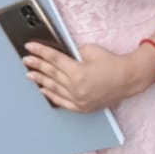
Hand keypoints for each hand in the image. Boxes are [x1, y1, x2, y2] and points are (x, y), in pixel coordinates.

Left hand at [23, 42, 140, 112]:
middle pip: (51, 73)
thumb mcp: (90, 50)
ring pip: (54, 88)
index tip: (30, 47)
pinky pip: (62, 101)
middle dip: (36, 65)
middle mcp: (76, 88)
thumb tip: (60, 56)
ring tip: (30, 74)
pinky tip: (43, 90)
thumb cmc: (112, 63)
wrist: (128, 79)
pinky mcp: (82, 106)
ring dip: (40, 80)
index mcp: (78, 72)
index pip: (53, 59)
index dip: (40, 52)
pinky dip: (51, 95)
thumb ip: (73, 53)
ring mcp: (78, 99)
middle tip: (26, 60)